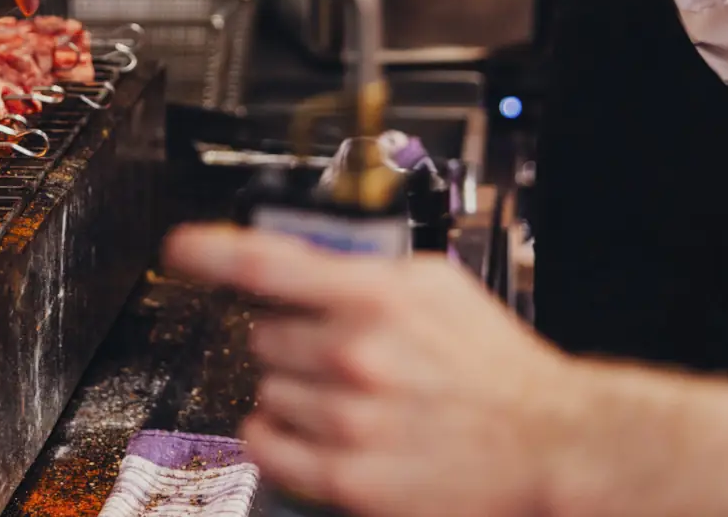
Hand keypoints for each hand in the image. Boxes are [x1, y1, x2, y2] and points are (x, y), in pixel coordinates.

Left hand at [164, 224, 577, 516]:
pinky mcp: (348, 479)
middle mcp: (352, 356)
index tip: (178, 248)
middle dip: (290, 340)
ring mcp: (347, 420)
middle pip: (261, 335)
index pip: (266, 262)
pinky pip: (267, 445)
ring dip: (292, 391)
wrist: (550, 443)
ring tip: (347, 398)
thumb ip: (364, 269)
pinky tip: (311, 430)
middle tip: (338, 356)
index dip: (210, 251)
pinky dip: (277, 435)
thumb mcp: (434, 286)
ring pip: (265, 390)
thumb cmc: (494, 365)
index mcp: (374, 296)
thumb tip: (302, 260)